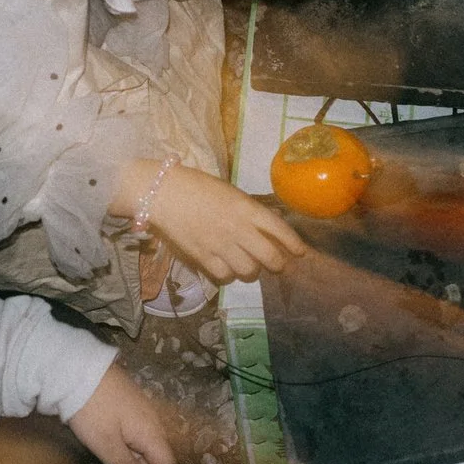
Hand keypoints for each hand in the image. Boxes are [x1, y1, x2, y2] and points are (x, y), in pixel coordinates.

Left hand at [67, 364, 177, 463]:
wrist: (79, 370)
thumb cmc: (93, 410)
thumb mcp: (105, 443)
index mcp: (153, 434)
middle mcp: (155, 422)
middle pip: (157, 454)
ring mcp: (144, 411)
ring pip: (145, 442)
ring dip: (132, 452)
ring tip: (108, 454)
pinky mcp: (132, 404)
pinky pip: (137, 429)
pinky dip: (127, 438)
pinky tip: (108, 437)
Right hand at [122, 162, 304, 282]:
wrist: (162, 192)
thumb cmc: (197, 187)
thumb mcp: (231, 193)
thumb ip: (250, 211)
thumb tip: (269, 226)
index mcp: (247, 208)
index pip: (280, 229)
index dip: (294, 244)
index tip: (300, 252)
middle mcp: (238, 228)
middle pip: (270, 257)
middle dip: (277, 264)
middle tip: (276, 265)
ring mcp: (220, 245)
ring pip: (249, 271)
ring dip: (251, 270)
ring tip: (247, 264)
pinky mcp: (202, 257)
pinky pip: (224, 277)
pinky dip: (228, 275)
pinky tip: (226, 267)